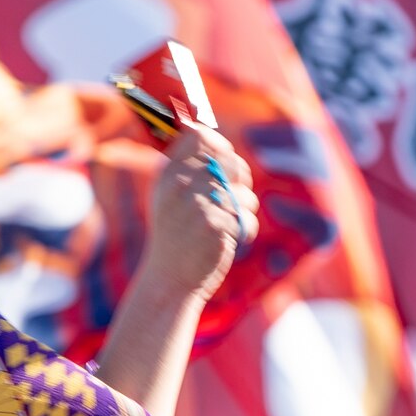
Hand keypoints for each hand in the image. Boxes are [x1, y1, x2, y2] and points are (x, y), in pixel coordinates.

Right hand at [134, 125, 260, 303]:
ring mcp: (198, 206)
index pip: (199, 136)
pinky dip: (247, 228)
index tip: (226, 161)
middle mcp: (181, 185)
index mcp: (168, 175)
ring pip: (243, 191)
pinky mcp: (216, 227)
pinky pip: (247, 217)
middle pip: (229, 160)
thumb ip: (186, 169)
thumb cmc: (174, 237)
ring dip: (247, 206)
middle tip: (238, 195)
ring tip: (234, 221)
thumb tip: (216, 139)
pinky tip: (238, 237)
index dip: (220, 144)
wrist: (170, 279)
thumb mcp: (167, 198)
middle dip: (242, 176)